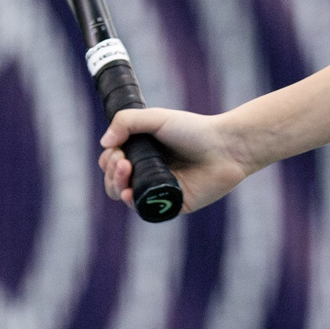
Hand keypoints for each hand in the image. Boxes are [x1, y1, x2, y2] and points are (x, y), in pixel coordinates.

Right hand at [98, 106, 254, 214]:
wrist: (225, 146)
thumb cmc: (194, 130)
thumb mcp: (156, 118)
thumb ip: (127, 122)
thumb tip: (104, 142)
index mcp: (144, 155)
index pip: (113, 163)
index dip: (109, 159)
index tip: (117, 150)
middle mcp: (150, 173)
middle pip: (114, 182)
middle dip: (111, 173)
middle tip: (123, 161)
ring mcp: (160, 190)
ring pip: (126, 197)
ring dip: (116, 186)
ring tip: (126, 170)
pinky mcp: (172, 205)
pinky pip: (147, 210)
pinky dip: (133, 204)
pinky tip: (128, 195)